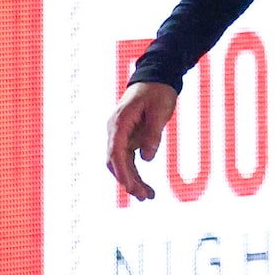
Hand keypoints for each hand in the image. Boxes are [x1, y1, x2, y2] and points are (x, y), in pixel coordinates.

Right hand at [106, 80, 176, 203]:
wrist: (156, 78)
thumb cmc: (157, 92)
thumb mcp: (159, 111)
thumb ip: (153, 134)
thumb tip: (147, 159)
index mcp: (119, 122)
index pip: (115, 152)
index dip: (122, 172)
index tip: (131, 188)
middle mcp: (115, 130)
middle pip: (115, 162)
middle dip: (128, 181)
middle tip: (144, 197)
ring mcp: (121, 135)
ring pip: (121, 164)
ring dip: (133, 181)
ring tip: (148, 197)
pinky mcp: (129, 139)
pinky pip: (128, 161)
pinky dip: (136, 174)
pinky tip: (147, 188)